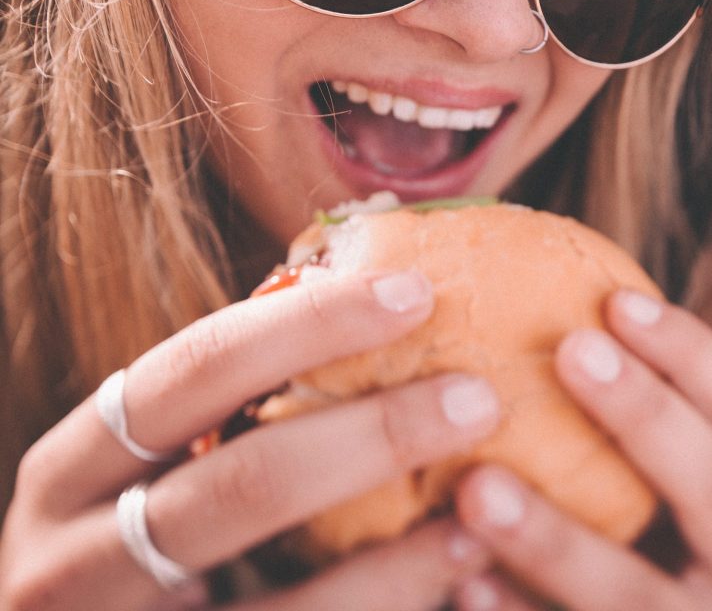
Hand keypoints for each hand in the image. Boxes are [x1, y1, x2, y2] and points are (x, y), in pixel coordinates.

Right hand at [0, 270, 496, 610]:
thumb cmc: (145, 541)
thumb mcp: (155, 472)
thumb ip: (236, 407)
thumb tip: (396, 302)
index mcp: (71, 469)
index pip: (191, 371)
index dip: (305, 324)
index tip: (416, 290)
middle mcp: (71, 560)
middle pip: (240, 483)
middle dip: (373, 434)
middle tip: (477, 397)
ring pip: (281, 603)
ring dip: (397, 557)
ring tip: (483, 508)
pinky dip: (384, 604)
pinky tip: (454, 567)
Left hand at [451, 292, 711, 610]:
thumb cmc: (682, 573)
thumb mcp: (700, 509)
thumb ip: (652, 436)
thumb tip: (548, 327)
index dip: (687, 351)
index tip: (616, 301)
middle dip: (646, 414)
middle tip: (568, 350)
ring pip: (632, 594)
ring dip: (553, 538)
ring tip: (475, 488)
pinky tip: (463, 590)